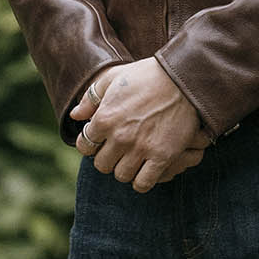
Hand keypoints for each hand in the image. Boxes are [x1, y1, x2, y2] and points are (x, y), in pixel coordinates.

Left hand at [72, 59, 208, 192]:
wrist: (183, 78)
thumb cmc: (147, 76)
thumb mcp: (113, 78)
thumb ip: (91, 98)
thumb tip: (75, 115)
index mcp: (104, 118)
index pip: (84, 146)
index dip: (91, 144)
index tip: (101, 140)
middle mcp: (119, 136)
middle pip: (101, 165)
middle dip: (107, 158)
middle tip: (118, 150)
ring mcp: (141, 148)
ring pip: (121, 176)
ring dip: (125, 169)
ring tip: (132, 158)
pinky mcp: (162, 156)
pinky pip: (143, 183)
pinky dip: (142, 180)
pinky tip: (146, 169)